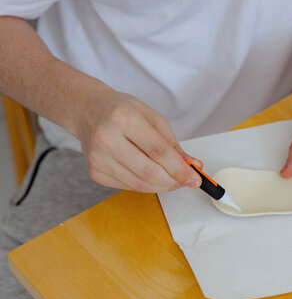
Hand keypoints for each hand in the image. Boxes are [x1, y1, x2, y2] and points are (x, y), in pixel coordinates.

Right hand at [74, 90, 201, 192]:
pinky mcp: (95, 173)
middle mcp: (106, 138)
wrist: (90, 112)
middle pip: (149, 172)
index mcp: (123, 118)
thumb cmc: (123, 111)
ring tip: (174, 180)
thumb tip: (193, 165)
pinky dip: (146, 185)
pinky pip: (128, 186)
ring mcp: (98, 158)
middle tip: (187, 181)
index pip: (158, 152)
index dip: (180, 169)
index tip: (195, 178)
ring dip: (162, 186)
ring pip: (139, 184)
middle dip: (173, 181)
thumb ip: (173, 145)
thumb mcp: (153, 118)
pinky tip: (154, 178)